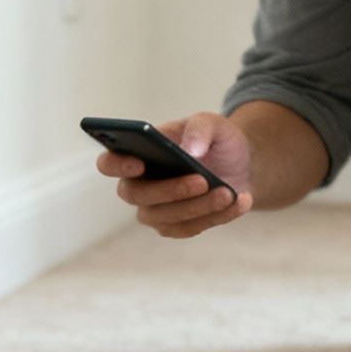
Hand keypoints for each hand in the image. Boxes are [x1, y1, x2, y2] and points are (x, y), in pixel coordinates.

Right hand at [95, 111, 255, 238]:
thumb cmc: (216, 140)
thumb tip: (190, 150)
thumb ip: (200, 128)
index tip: (139, 163)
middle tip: (201, 180)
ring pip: (166, 217)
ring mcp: (155, 210)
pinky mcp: (176, 227)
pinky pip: (191, 228)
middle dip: (170, 190)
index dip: (117, 165)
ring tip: (228, 193)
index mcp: (137, 154)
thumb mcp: (213, 123)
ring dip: (199, 207)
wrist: (241, 164)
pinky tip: (240, 201)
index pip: (109, 163)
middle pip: (137, 196)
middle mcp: (139, 186)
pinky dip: (218, 216)